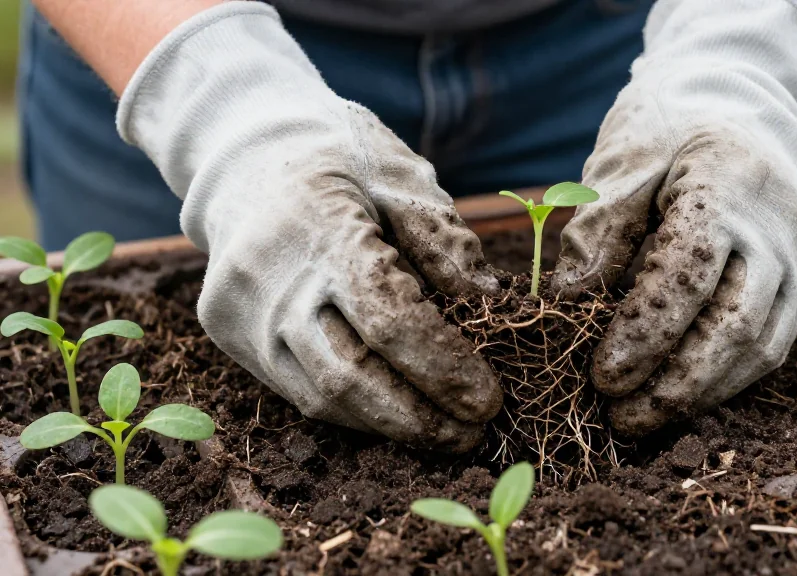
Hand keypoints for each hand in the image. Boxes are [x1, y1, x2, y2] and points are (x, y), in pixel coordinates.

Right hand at [116, 3, 501, 450]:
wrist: (242, 151)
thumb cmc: (338, 158)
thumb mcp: (401, 178)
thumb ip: (444, 241)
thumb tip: (490, 306)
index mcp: (321, 228)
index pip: (389, 319)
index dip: (443, 367)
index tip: (489, 399)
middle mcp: (271, 278)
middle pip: (351, 375)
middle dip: (420, 418)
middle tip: (473, 433)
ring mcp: (242, 311)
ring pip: (321, 396)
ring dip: (388, 425)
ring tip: (442, 431)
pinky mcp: (229, 332)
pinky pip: (297, 390)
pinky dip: (353, 409)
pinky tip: (394, 411)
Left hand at [552, 0, 796, 435]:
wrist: (744, 108)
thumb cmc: (668, 135)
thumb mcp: (621, 167)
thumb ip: (597, 235)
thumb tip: (570, 309)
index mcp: (727, 177)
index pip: (688, 270)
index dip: (645, 330)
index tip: (602, 375)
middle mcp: (780, 221)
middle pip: (735, 322)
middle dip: (675, 383)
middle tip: (620, 417)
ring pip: (761, 345)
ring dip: (700, 394)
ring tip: (642, 419)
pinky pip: (772, 344)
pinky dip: (724, 379)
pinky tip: (681, 397)